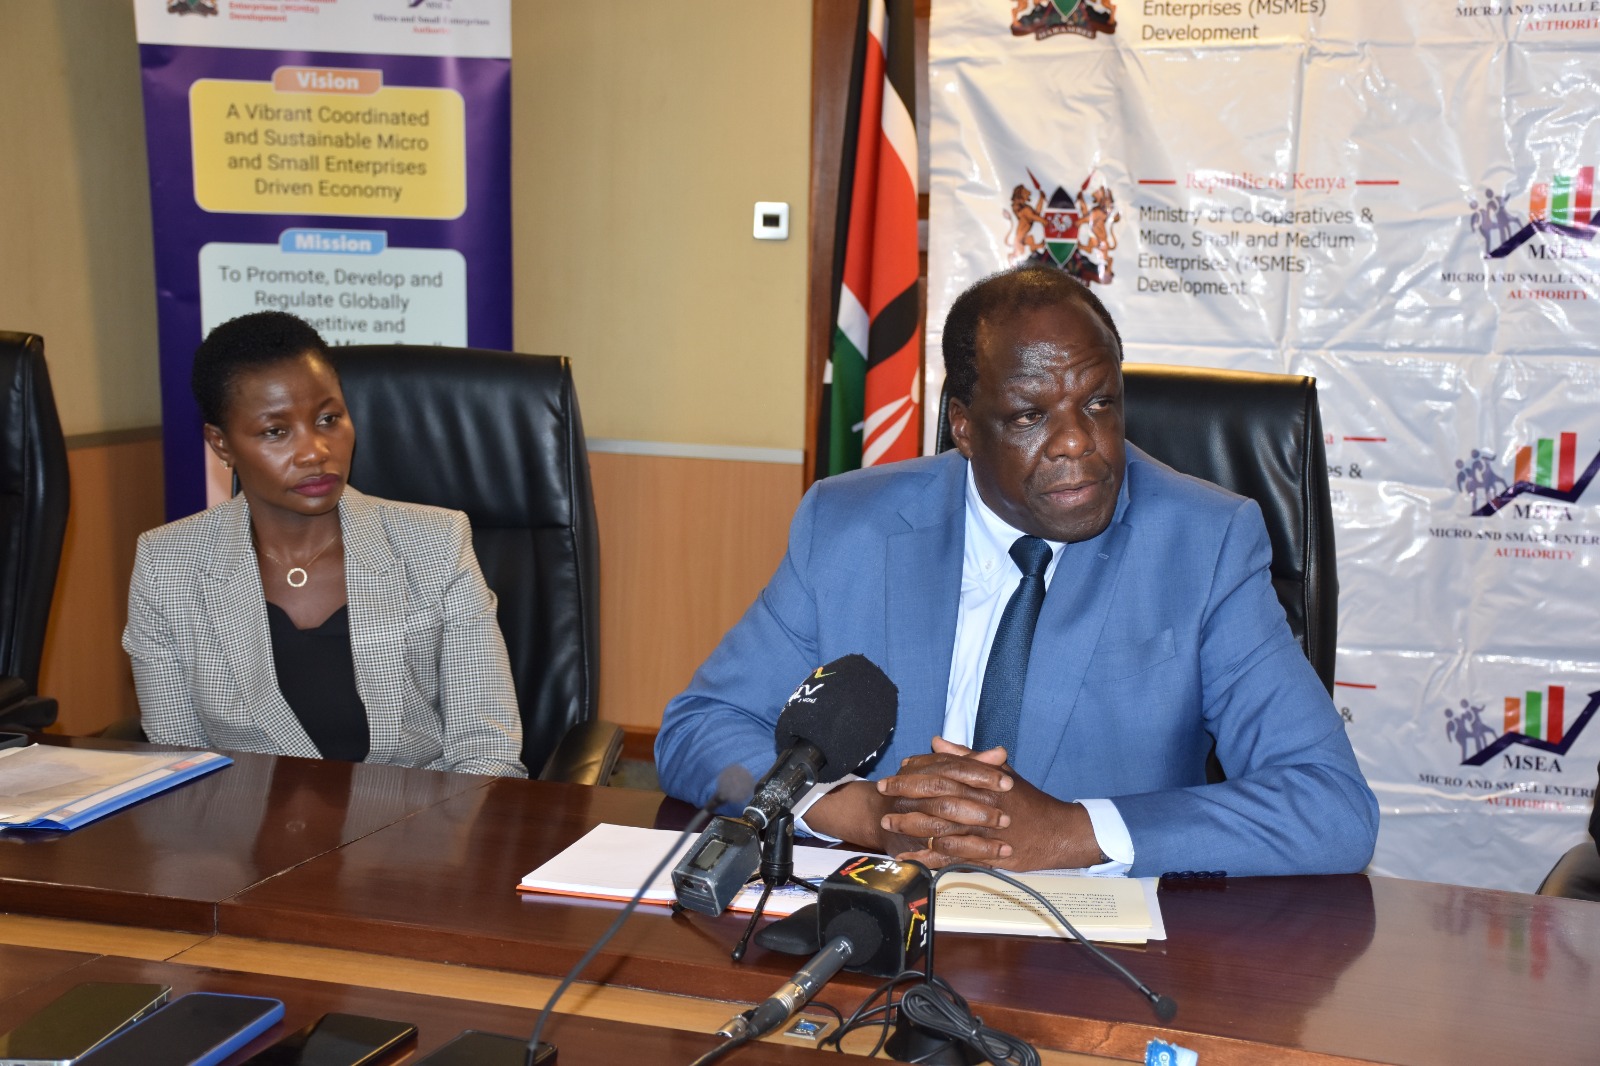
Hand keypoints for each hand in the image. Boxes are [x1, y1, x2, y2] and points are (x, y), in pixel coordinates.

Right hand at [801, 737, 1008, 862]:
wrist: (876, 814)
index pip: (955, 769)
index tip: (1007, 782)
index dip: (981, 775)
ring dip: (977, 839)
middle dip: (979, 809)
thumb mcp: (944, 770)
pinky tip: (992, 860)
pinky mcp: (915, 846)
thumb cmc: (918, 788)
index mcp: (924, 770)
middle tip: (1007, 817)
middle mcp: (915, 793)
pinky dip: (968, 857)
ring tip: (1006, 842)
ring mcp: (912, 821)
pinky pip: (943, 855)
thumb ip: (973, 761)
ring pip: (945, 829)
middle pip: (948, 800)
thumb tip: (1000, 752)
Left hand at [884, 738, 1105, 870]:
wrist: (1056, 831)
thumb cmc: (1027, 800)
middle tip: (883, 794)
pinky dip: (927, 857)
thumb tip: (937, 741)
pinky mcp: (985, 854)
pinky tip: (909, 857)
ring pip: (939, 827)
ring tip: (888, 824)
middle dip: (905, 795)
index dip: (916, 770)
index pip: (942, 770)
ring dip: (910, 826)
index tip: (896, 770)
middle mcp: (980, 802)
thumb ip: (967, 757)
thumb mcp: (1001, 772)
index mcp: (982, 780)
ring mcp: (981, 830)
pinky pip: (950, 857)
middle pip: (935, 796)